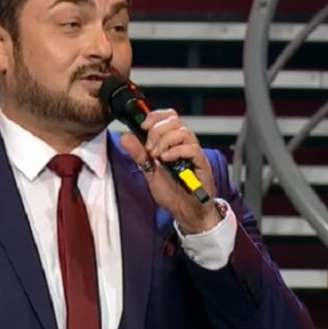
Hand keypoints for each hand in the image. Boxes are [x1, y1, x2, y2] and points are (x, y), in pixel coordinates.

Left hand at [119, 109, 219, 233]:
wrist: (186, 212)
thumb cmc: (172, 192)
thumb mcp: (149, 172)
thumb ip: (139, 155)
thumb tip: (125, 137)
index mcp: (173, 142)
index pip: (168, 117)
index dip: (155, 116)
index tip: (142, 125)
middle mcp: (185, 144)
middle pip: (175, 121)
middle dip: (157, 130)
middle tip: (148, 147)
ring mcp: (194, 154)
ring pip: (183, 132)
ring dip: (164, 140)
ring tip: (156, 156)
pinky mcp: (202, 164)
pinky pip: (192, 149)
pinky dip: (176, 151)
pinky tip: (165, 159)